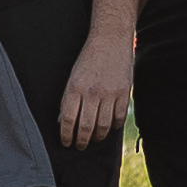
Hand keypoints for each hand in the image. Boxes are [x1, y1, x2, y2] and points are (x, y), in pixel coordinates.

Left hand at [54, 31, 133, 150]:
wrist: (110, 39)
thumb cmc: (88, 58)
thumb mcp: (73, 76)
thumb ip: (69, 98)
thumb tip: (63, 121)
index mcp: (75, 88)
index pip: (68, 119)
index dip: (66, 135)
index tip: (66, 142)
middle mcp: (92, 92)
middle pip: (85, 126)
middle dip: (81, 141)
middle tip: (79, 146)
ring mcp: (109, 93)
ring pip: (103, 126)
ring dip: (97, 137)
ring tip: (93, 140)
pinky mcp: (123, 93)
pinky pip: (119, 118)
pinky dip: (114, 127)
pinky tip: (110, 128)